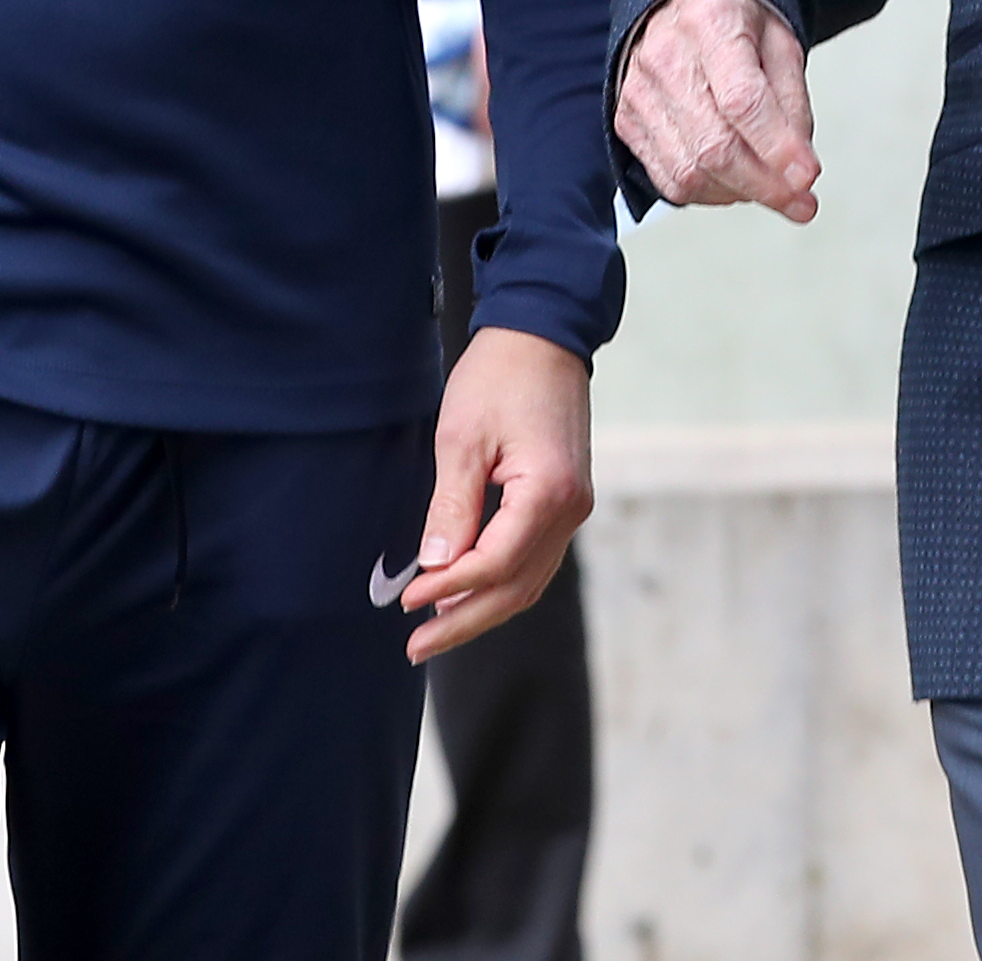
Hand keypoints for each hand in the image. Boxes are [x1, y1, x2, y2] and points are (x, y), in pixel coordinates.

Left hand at [400, 328, 592, 661]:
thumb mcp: (463, 438)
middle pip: (516, 587)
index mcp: (549, 493)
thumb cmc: (501, 375)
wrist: (543, 334)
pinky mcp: (565, 502)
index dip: (450, 589)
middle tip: (416, 646)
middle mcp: (572, 510)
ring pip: (528, 581)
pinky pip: (534, 559)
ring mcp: (574, 508)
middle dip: (464, 620)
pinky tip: (465, 593)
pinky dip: (499, 582)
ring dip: (482, 608)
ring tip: (434, 631)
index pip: (496, 564)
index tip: (408, 601)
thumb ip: (452, 508)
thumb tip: (436, 567)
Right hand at [613, 0, 821, 221]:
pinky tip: (733, 182)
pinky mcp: (627, 120)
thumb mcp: (781, 45)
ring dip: (739, 192)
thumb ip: (793, 105)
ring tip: (769, 186)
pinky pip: (669, 179)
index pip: (741, 100)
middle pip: (714, 145)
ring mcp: (639, 91)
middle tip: (799, 200)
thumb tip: (799, 170)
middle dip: (765, 185)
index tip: (806, 176)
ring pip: (690, 172)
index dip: (776, 147)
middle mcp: (665, 56)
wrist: (682, 7)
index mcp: (711, 23)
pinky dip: (709, 193)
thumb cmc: (735, 24)